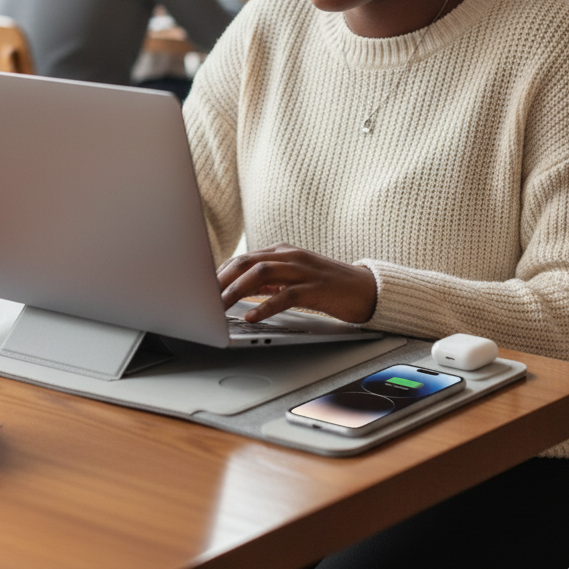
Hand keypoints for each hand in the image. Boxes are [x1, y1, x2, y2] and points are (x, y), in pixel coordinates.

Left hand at [217, 244, 377, 324]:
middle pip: (247, 262)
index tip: (202, 288)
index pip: (243, 258)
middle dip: (221, 279)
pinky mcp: (315, 287)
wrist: (366, 288)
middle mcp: (290, 256)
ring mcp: (303, 270)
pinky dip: (265, 305)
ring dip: (236, 290)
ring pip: (261, 274)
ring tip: (219, 306)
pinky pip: (285, 295)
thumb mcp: (294, 278)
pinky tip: (251, 316)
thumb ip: (269, 281)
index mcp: (282, 252)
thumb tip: (239, 290)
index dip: (220, 272)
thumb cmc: (327, 285)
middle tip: (203, 297)